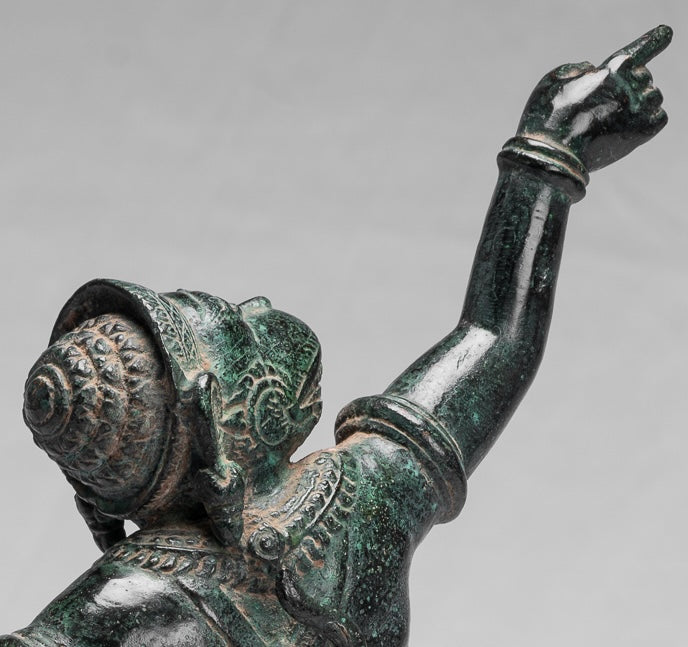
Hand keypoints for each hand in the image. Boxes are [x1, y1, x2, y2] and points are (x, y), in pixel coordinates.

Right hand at [517, 25, 671, 171]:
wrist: (554, 157)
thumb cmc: (547, 120)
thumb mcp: (550, 82)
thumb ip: (573, 68)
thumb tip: (591, 68)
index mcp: (608, 73)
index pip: (633, 54)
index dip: (651, 41)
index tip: (666, 32)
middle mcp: (628, 89)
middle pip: (643, 75)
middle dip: (630, 82)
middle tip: (611, 99)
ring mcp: (637, 111)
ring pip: (654, 96)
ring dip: (641, 101)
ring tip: (619, 114)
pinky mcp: (643, 132)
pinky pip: (659, 117)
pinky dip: (649, 119)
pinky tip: (630, 124)